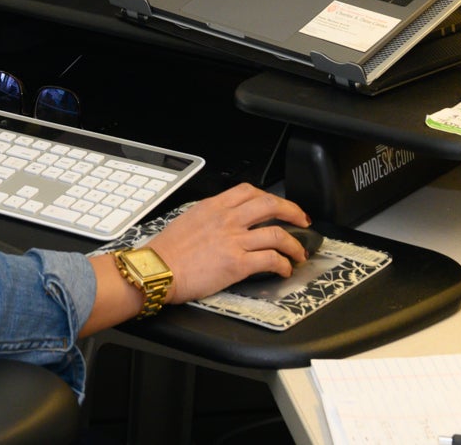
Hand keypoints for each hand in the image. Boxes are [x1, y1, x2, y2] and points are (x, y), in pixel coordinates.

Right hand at [145, 183, 311, 303]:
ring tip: (300, 253)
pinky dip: (284, 264)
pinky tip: (285, 270)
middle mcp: (227, 219)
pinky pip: (271, 260)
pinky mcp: (238, 264)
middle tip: (302, 221)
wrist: (157, 270)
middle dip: (293, 211)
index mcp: (213, 207)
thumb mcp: (188, 220)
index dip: (270, 196)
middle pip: (270, 205)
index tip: (278, 204)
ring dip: (295, 245)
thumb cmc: (166, 251)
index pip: (249, 191)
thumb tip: (224, 223)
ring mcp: (234, 240)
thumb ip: (210, 218)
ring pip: (278, 234)